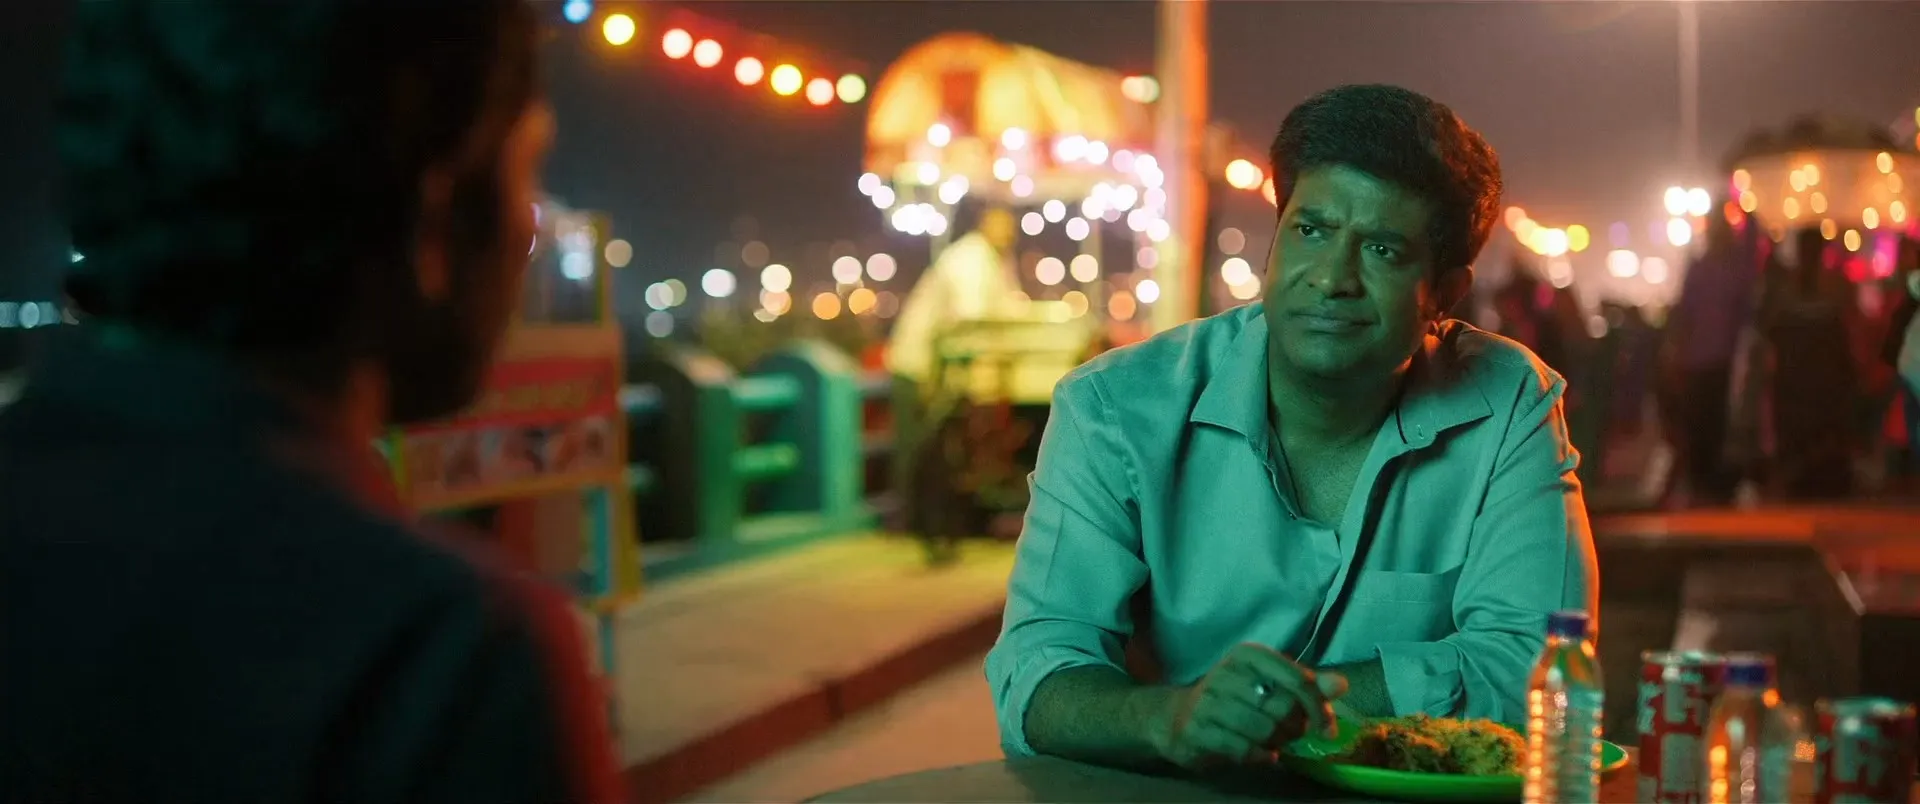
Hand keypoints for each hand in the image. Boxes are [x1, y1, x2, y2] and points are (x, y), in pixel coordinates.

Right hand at [1143, 643, 1348, 769]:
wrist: (1175, 718)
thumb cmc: (1233, 699)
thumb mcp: (1269, 685)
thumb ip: (1306, 686)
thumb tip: (1341, 684)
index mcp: (1248, 655)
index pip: (1298, 680)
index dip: (1319, 708)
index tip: (1326, 729)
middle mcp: (1226, 672)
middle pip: (1284, 709)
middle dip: (1293, 729)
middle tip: (1286, 733)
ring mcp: (1208, 701)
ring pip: (1265, 731)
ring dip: (1275, 744)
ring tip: (1268, 741)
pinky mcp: (1197, 730)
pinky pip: (1244, 750)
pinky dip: (1258, 757)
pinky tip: (1258, 753)